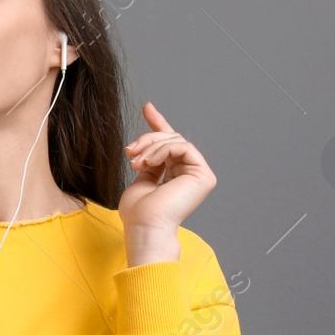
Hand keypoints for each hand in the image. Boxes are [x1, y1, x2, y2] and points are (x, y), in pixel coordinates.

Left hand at [120, 102, 216, 263]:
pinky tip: (149, 162)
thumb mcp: (141, 180)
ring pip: (175, 141)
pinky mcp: (204, 175)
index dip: (159, 124)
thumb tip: (144, 146)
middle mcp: (190, 174)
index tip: (147, 107)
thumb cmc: (138, 213)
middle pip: (170, 140)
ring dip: (151, 147)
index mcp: (175, 176)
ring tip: (137, 162)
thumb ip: (149, 163)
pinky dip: (163, 150)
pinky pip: (183, 147)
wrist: (145, 227)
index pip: (170, 144)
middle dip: (148, 140)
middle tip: (130, 151)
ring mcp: (199, 175)